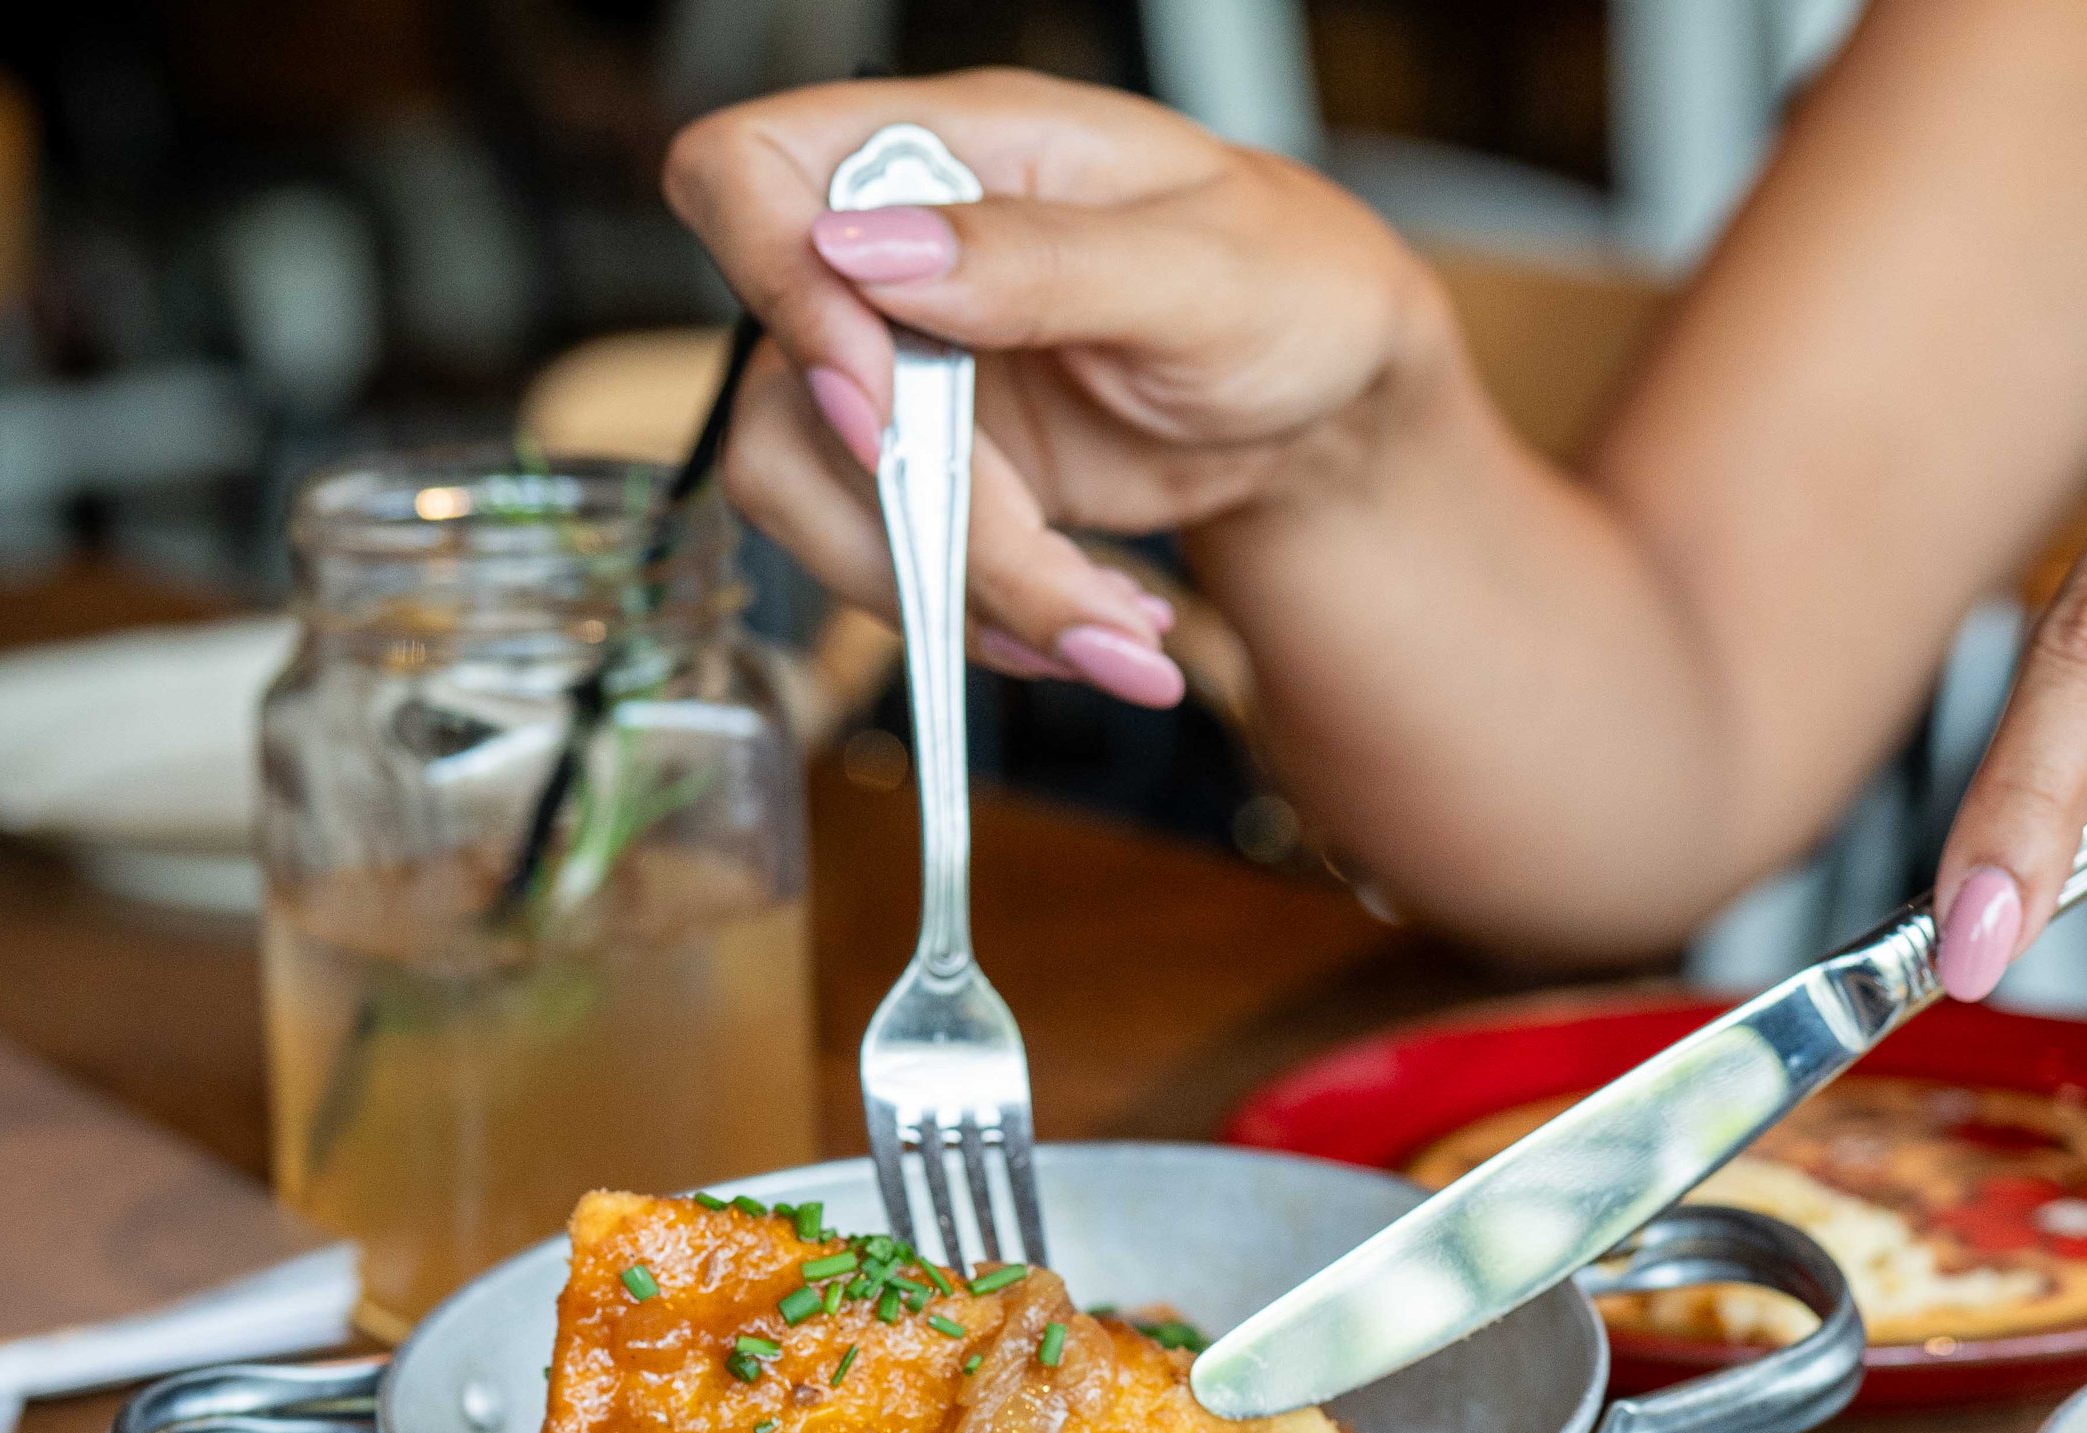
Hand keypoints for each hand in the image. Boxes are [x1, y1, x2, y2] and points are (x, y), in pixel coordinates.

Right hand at [663, 72, 1441, 704]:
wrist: (1335, 402)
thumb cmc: (1295, 287)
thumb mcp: (1204, 269)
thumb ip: (1039, 260)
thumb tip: (867, 249)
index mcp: (960, 150)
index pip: (750, 176)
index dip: (779, 292)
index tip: (881, 404)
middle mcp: (904, 258)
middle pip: (781, 393)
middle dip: (916, 514)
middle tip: (1046, 576)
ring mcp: (911, 372)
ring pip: (821, 504)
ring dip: (961, 594)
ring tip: (1111, 629)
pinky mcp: (937, 472)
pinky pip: (897, 565)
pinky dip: (995, 621)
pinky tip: (1104, 621)